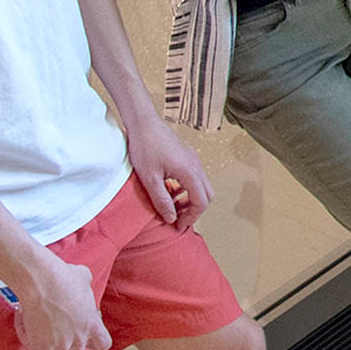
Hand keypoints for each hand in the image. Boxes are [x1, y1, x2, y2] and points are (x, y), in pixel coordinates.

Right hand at [8, 245, 110, 349]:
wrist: (41, 281)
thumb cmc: (62, 277)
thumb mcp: (83, 277)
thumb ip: (85, 286)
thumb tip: (84, 279)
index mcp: (92, 325)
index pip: (103, 344)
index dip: (93, 341)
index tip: (83, 334)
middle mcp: (78, 339)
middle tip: (56, 337)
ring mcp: (59, 346)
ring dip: (44, 341)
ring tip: (38, 324)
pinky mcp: (41, 347)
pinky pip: (32, 345)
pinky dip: (26, 333)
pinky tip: (25, 316)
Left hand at [123, 109, 214, 225]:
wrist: (143, 123)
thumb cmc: (145, 147)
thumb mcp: (150, 179)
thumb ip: (162, 201)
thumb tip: (171, 218)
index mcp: (189, 172)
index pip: (201, 202)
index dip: (191, 217)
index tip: (177, 226)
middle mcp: (196, 166)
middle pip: (207, 195)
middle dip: (194, 210)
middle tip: (177, 219)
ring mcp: (193, 160)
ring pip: (201, 186)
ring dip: (190, 199)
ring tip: (171, 206)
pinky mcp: (187, 156)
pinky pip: (194, 177)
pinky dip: (187, 189)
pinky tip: (170, 190)